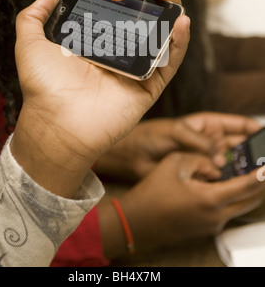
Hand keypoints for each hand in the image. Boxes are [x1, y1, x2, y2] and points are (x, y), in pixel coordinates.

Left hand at [11, 0, 189, 197]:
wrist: (57, 122)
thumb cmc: (43, 86)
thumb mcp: (30, 44)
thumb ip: (33, 17)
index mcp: (95, 31)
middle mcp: (119, 42)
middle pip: (139, 2)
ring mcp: (137, 61)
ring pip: (162, 23)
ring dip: (165, 1)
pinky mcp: (151, 82)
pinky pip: (172, 58)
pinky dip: (181, 38)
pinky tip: (180, 20)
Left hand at [95, 112, 261, 180]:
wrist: (132, 156)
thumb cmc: (151, 136)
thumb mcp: (176, 132)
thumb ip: (200, 142)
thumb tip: (220, 158)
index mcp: (207, 124)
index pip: (237, 124)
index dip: (253, 129)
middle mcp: (210, 141)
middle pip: (239, 144)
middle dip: (252, 151)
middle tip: (264, 161)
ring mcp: (206, 158)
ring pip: (232, 162)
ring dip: (242, 167)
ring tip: (256, 173)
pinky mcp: (200, 174)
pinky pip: (219, 177)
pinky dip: (228, 180)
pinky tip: (237, 184)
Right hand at [99, 153, 264, 257]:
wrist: (136, 222)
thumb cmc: (151, 194)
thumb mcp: (174, 163)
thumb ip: (200, 159)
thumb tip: (215, 164)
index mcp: (211, 199)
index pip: (248, 185)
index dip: (262, 174)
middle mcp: (216, 216)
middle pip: (251, 200)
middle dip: (260, 183)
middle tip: (262, 169)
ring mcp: (211, 225)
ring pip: (239, 207)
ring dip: (246, 191)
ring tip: (245, 174)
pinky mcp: (205, 229)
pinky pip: (225, 211)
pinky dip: (230, 197)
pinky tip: (218, 185)